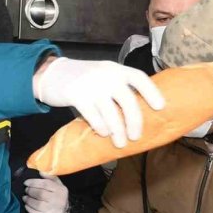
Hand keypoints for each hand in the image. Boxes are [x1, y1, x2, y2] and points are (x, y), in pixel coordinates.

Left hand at [23, 171, 69, 212]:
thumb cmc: (58, 197)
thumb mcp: (58, 186)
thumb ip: (50, 177)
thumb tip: (40, 171)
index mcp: (60, 190)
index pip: (46, 184)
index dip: (34, 182)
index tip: (26, 182)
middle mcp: (58, 200)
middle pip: (40, 194)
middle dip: (30, 191)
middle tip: (26, 190)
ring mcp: (53, 210)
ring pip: (37, 204)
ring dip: (28, 200)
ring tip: (25, 198)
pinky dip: (29, 208)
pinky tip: (27, 205)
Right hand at [34, 57, 164, 148]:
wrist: (52, 73)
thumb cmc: (84, 79)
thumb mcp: (104, 75)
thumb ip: (119, 88)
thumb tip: (139, 114)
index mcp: (117, 70)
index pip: (139, 78)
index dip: (152, 92)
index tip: (161, 107)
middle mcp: (107, 75)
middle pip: (128, 100)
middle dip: (134, 121)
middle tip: (136, 136)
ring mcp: (91, 84)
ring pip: (111, 112)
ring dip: (118, 130)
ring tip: (120, 142)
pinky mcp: (76, 95)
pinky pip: (93, 115)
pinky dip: (100, 127)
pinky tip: (103, 133)